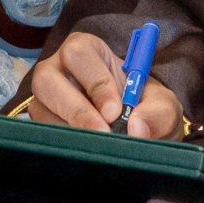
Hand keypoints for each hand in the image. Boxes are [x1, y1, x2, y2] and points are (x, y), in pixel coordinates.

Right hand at [27, 30, 183, 137]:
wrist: (136, 130)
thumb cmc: (145, 107)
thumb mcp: (163, 107)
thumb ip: (157, 114)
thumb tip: (137, 129)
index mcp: (85, 50)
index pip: (79, 55)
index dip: (96, 83)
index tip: (115, 112)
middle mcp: (57, 69)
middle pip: (47, 80)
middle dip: (76, 110)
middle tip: (103, 133)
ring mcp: (44, 98)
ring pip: (41, 110)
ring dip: (71, 131)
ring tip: (100, 146)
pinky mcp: (40, 123)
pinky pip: (42, 133)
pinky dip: (66, 145)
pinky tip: (87, 152)